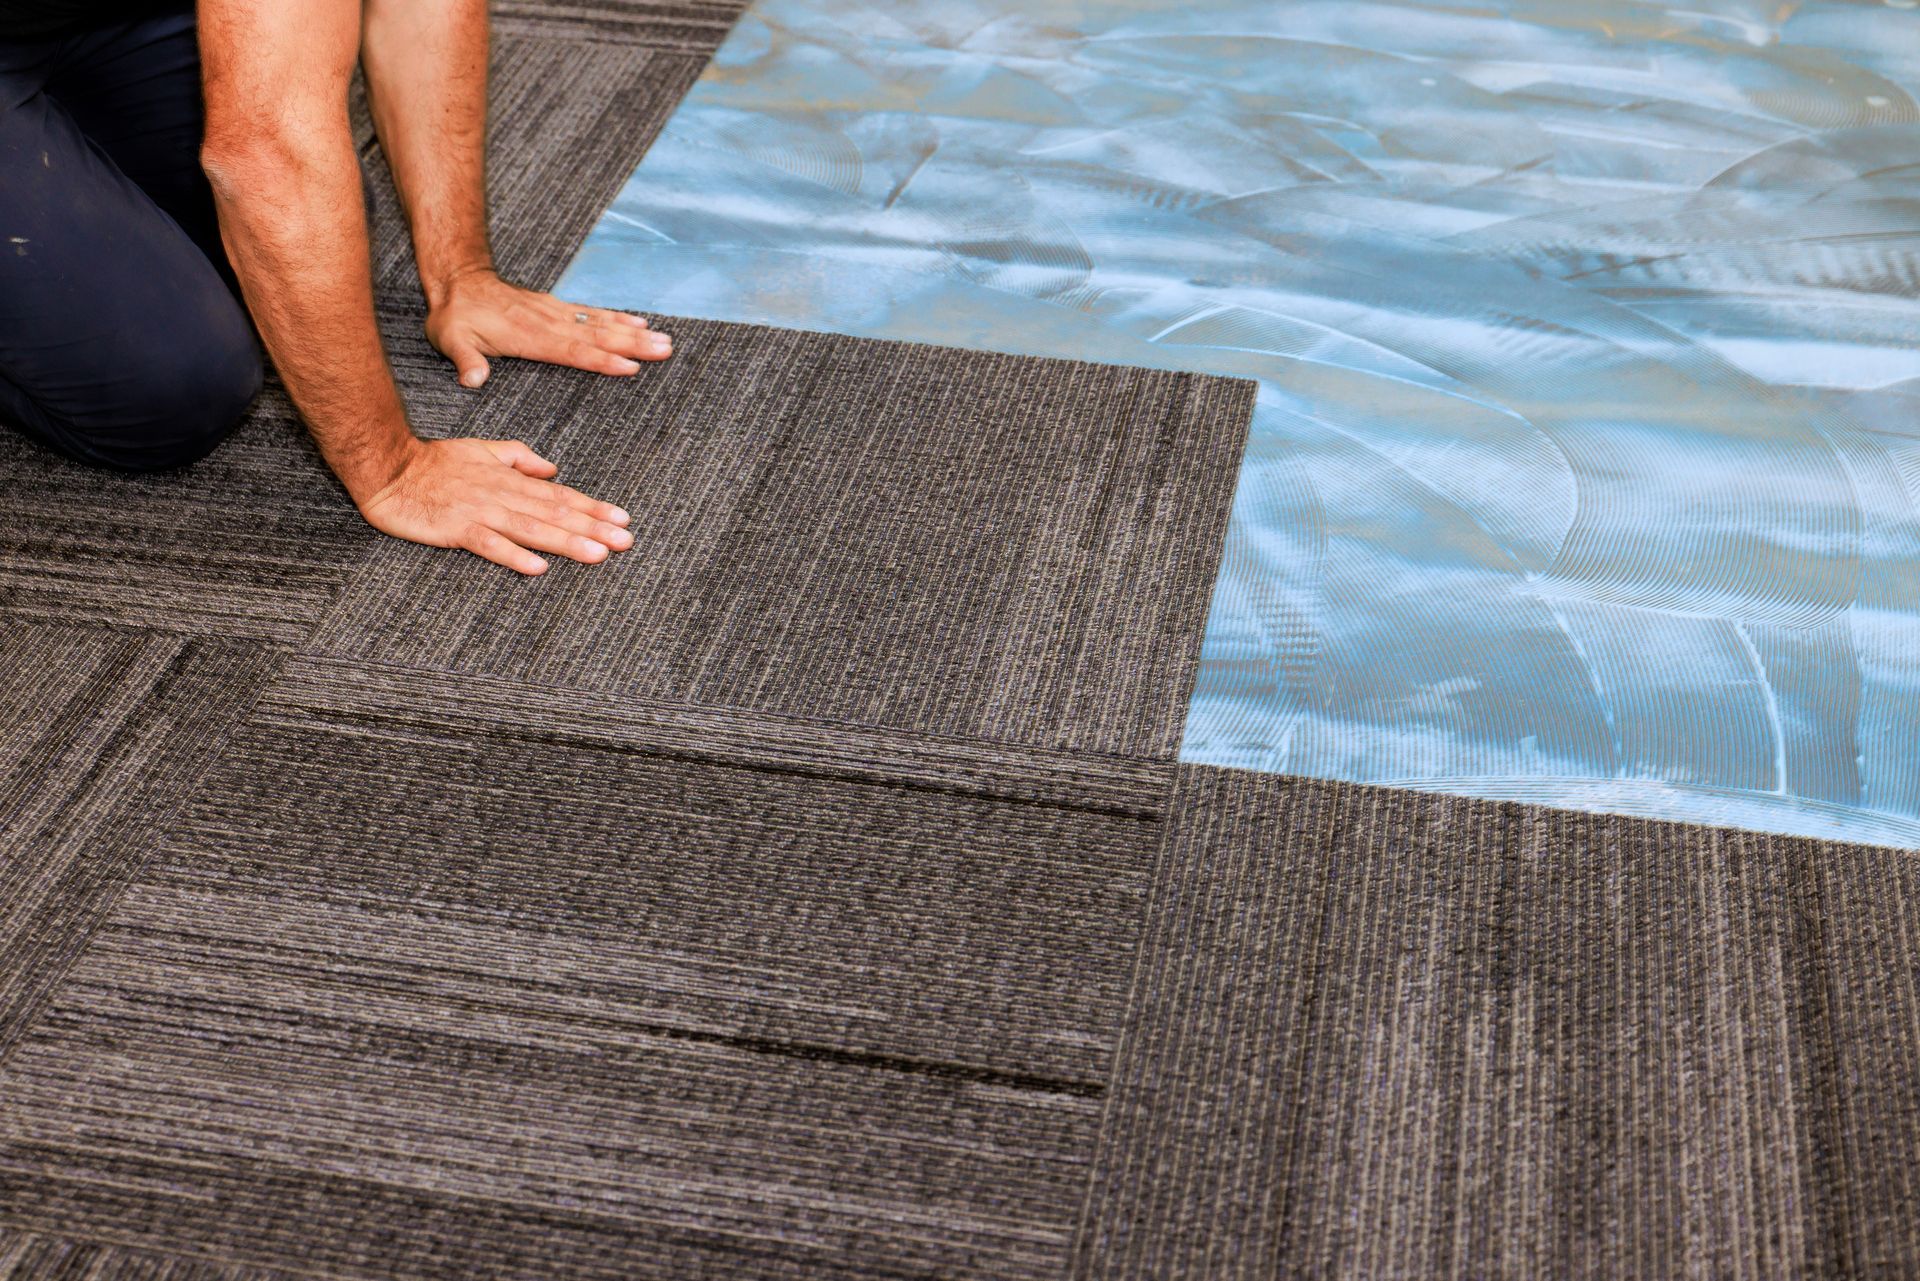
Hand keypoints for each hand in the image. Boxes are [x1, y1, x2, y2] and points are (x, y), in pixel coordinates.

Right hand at [358, 437, 633, 574]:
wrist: (388, 467)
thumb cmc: (434, 461)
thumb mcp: (482, 449)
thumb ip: (519, 457)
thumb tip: (553, 468)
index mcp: (510, 479)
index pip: (560, 495)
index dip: (593, 508)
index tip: (623, 519)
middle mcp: (502, 494)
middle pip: (554, 513)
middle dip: (592, 528)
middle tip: (626, 541)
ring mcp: (480, 511)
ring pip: (530, 528)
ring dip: (565, 542)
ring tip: (597, 554)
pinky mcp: (455, 528)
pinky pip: (488, 544)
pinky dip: (513, 555)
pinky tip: (537, 568)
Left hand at [425, 268, 671, 387]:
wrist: (459, 280)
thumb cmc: (455, 317)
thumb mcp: (450, 339)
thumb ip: (466, 360)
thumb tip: (473, 381)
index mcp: (530, 336)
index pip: (572, 351)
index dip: (601, 360)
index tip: (630, 367)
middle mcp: (549, 323)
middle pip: (598, 336)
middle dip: (633, 345)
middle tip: (665, 350)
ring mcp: (556, 313)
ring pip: (601, 324)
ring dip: (633, 333)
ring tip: (664, 340)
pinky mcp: (558, 308)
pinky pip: (593, 314)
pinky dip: (618, 318)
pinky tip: (639, 323)